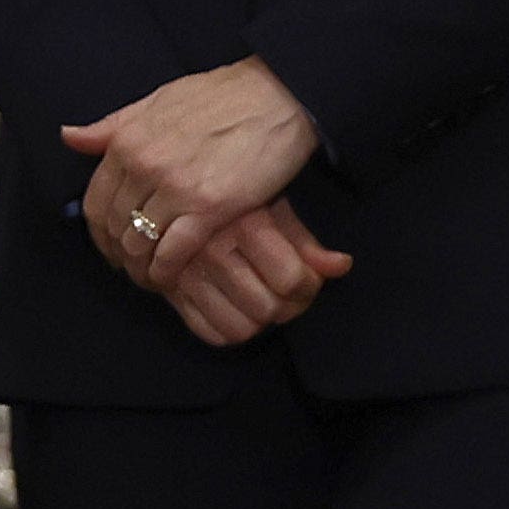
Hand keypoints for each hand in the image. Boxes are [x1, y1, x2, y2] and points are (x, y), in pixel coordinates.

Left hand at [67, 58, 324, 300]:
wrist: (274, 97)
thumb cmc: (218, 97)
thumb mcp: (154, 102)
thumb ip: (111, 127)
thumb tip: (68, 137)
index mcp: (126, 141)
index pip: (95, 201)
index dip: (98, 232)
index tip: (108, 247)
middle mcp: (143, 165)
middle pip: (114, 226)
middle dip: (118, 254)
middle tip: (129, 268)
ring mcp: (175, 188)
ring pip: (140, 242)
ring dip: (140, 267)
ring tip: (149, 277)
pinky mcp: (211, 207)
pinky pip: (173, 251)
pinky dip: (166, 271)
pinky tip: (169, 278)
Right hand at [148, 199, 351, 347]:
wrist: (168, 177)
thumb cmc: (229, 189)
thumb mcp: (270, 202)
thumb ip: (304, 240)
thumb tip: (342, 266)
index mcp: (241, 222)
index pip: (292, 280)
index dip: (308, 286)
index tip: (305, 277)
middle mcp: (210, 248)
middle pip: (267, 308)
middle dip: (286, 307)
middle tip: (284, 292)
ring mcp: (184, 270)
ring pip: (239, 328)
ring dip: (257, 321)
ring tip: (258, 299)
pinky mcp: (166, 287)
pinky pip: (208, 332)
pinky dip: (226, 328)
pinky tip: (232, 306)